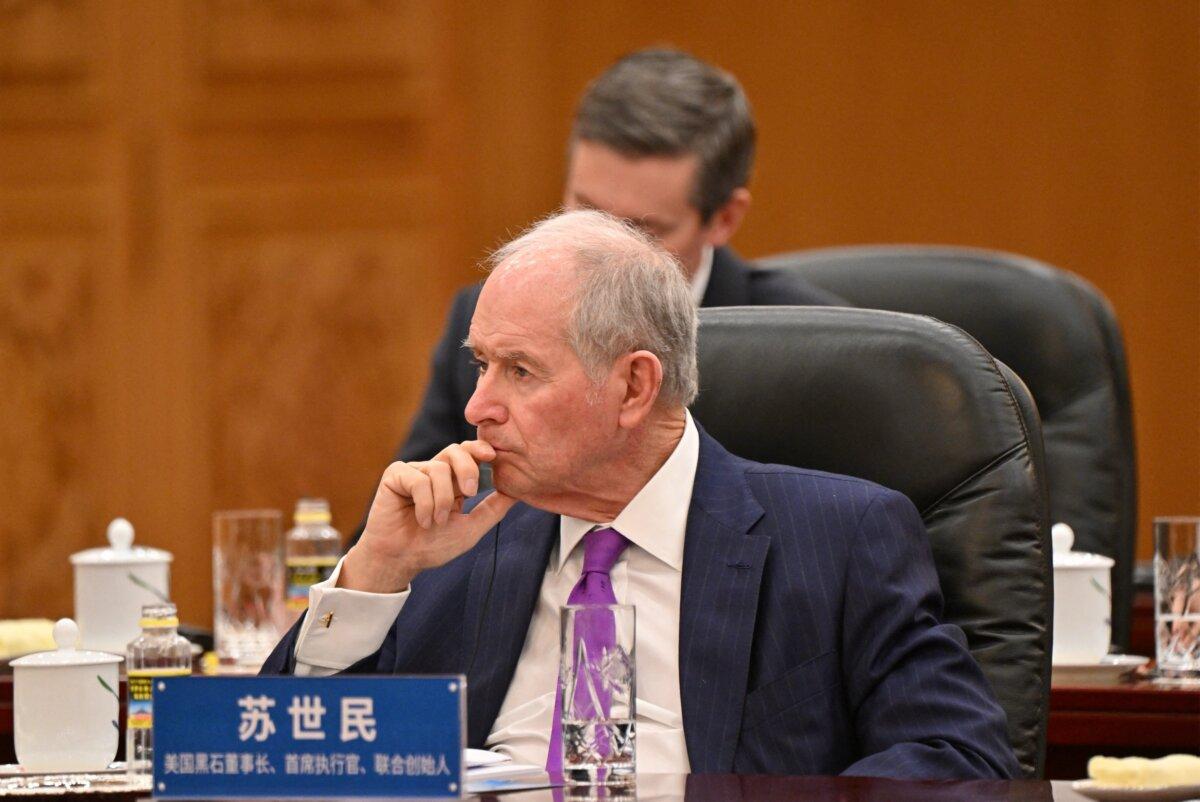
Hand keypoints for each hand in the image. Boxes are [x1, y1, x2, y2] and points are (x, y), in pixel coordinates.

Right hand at [340, 440, 516, 592]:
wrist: (401, 561)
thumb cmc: (433, 546)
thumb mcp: (471, 528)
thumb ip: (493, 509)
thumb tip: (517, 491)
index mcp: (452, 481)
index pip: (469, 454)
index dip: (480, 449)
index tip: (492, 456)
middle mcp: (433, 472)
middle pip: (456, 451)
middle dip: (468, 468)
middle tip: (471, 492)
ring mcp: (413, 472)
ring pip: (438, 469)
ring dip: (442, 500)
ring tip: (436, 522)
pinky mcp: (395, 476)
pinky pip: (418, 479)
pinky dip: (425, 503)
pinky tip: (422, 521)